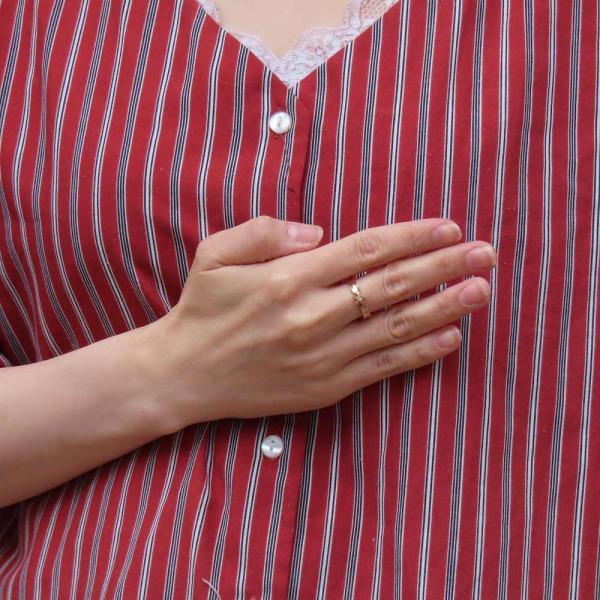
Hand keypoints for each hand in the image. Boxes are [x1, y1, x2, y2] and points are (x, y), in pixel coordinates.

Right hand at [144, 216, 496, 425]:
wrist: (184, 375)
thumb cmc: (202, 309)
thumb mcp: (216, 253)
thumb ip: (266, 231)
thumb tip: (319, 233)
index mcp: (288, 278)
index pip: (366, 251)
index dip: (412, 238)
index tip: (449, 229)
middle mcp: (312, 317)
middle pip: (392, 286)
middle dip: (443, 267)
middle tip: (486, 254)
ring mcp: (322, 357)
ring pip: (396, 328)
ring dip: (444, 309)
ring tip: (481, 291)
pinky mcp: (325, 388)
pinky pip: (382, 368)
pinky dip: (418, 353)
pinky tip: (449, 338)